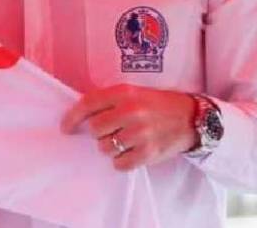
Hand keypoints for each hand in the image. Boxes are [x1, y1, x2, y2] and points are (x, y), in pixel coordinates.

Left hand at [61, 84, 197, 170]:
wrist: (191, 117)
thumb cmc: (156, 105)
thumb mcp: (133, 93)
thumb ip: (108, 101)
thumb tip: (79, 118)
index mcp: (124, 93)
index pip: (88, 104)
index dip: (72, 117)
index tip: (65, 128)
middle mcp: (132, 111)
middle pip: (95, 129)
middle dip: (98, 133)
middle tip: (111, 132)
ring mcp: (141, 133)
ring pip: (105, 148)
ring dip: (110, 148)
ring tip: (124, 141)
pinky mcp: (150, 152)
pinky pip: (120, 164)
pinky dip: (121, 161)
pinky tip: (130, 153)